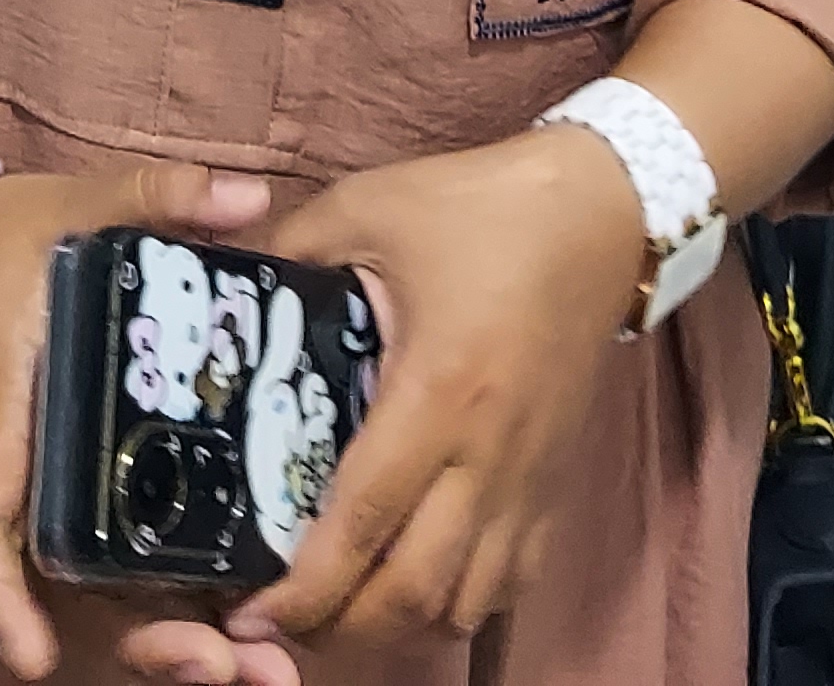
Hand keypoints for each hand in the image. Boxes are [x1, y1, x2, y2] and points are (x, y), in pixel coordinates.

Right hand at [0, 157, 286, 683]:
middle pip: (72, 587)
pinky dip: (188, 611)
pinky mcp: (107, 488)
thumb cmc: (18, 234)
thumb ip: (158, 198)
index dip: (1, 589)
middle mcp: (41, 468)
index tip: (30, 659)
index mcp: (18, 404)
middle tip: (220, 674)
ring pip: (112, 595)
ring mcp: (74, 487)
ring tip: (260, 678)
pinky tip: (255, 640)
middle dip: (141, 642)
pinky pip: (138, 568)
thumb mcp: (81, 202)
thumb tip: (248, 198)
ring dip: (175, 645)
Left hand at [225, 129, 648, 651]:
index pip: (361, 521)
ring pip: (466, 602)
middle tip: (280, 624)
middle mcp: (486, 455)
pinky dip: (464, 603)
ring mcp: (529, 478)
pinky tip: (423, 584)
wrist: (603, 210)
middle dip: (342, 628)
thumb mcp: (369, 205)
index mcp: (433, 393)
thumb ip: (292, 247)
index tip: (247, 613)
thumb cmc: (484, 208)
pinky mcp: (557, 482)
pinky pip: (513, 581)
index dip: (303, 585)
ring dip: (401, 624)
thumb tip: (230, 275)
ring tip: (343, 612)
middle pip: (414, 591)